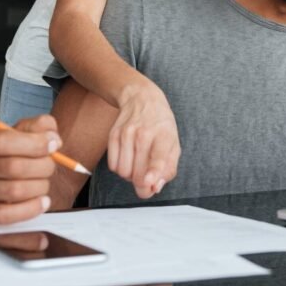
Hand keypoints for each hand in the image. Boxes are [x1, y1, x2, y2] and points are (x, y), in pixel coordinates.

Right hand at [0, 114, 58, 225]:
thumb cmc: (17, 154)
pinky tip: (42, 201)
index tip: (53, 146)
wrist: (9, 179)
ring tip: (43, 183)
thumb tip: (51, 138)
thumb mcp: (28, 132)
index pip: (2, 141)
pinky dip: (30, 209)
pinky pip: (6, 215)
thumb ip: (42, 126)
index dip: (33, 143)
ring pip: (14, 191)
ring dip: (39, 187)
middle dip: (42, 167)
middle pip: (12, 167)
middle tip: (50, 166)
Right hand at [108, 81, 180, 198]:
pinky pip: (112, 166)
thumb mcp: (173, 144)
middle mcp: (143, 134)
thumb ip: (168, 168)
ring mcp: (126, 134)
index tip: (148, 182)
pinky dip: (120, 169)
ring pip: (123, 172)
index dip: (153, 172)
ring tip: (138, 165)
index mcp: (163, 135)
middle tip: (147, 184)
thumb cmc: (160, 125)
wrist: (141, 98)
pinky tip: (129, 159)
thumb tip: (156, 187)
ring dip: (130, 176)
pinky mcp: (113, 135)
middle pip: (137, 173)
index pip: (158, 157)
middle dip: (142, 186)